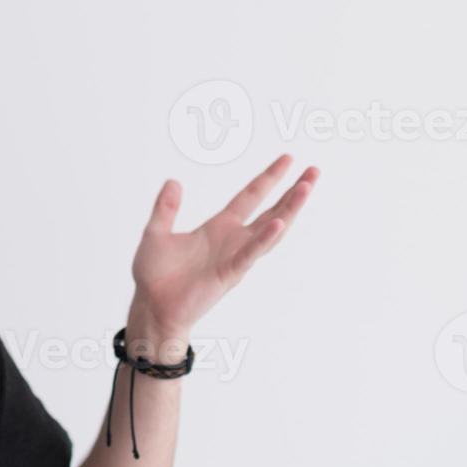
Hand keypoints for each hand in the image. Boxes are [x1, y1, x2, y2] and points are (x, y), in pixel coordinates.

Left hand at [128, 154, 317, 346]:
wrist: (152, 306)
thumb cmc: (155, 274)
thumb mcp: (156, 232)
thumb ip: (166, 208)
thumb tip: (173, 181)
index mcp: (219, 227)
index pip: (250, 196)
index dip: (268, 178)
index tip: (288, 159)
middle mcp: (233, 240)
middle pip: (271, 210)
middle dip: (293, 192)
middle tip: (314, 171)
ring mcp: (235, 257)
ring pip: (270, 231)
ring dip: (289, 210)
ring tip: (305, 189)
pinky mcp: (229, 274)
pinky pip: (250, 254)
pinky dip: (264, 239)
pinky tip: (278, 223)